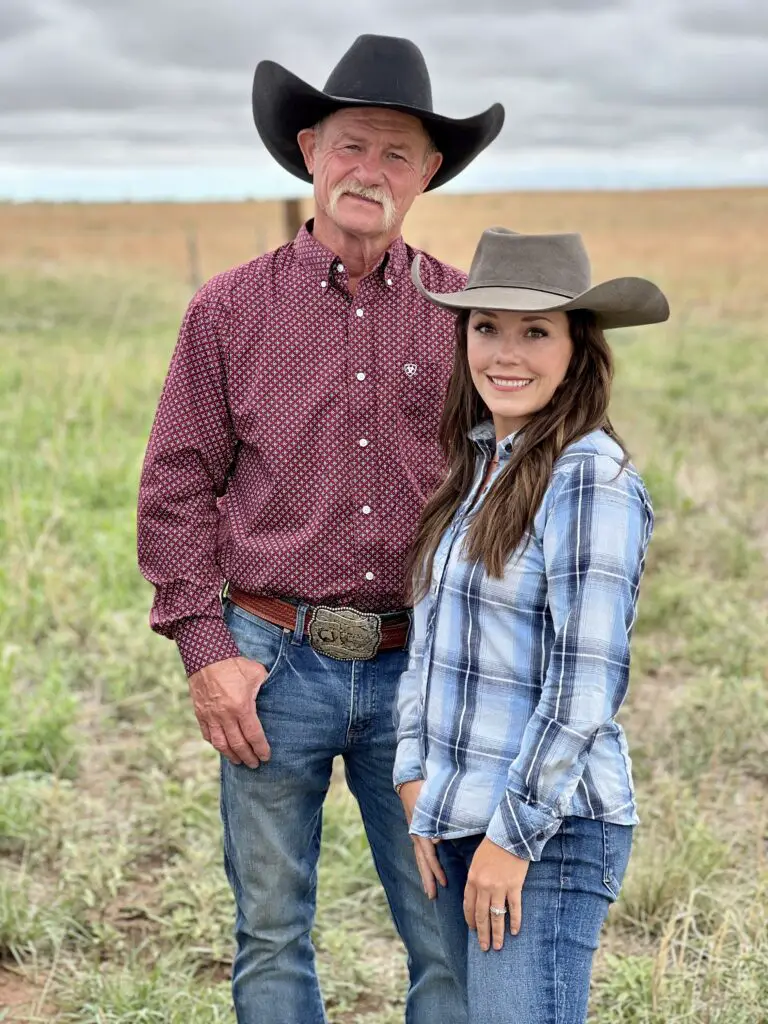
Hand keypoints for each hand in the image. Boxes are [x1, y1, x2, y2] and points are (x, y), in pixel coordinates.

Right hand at [188, 656, 270, 767]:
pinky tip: (223, 748)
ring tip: (239, 761)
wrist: (207, 656)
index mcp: (242, 706)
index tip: (266, 757)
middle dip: (248, 757)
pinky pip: (208, 735)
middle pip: (238, 744)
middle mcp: (225, 715)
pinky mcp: (200, 713)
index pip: (253, 735)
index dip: (261, 749)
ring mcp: (211, 716)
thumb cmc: (235, 664)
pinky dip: (216, 744)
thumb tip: (274, 695)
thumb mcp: (256, 673)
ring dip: (231, 756)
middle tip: (255, 764)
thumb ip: (265, 687)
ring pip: (221, 744)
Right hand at [398, 781, 446, 899]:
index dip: (436, 870)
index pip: (429, 855)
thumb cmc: (424, 790)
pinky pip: (420, 852)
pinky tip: (427, 872)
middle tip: (432, 896)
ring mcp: (415, 833)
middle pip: (422, 861)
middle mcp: (416, 834)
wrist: (409, 780)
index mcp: (421, 830)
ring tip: (429, 891)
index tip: (444, 883)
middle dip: (427, 879)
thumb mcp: (431, 804)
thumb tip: (436, 842)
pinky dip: (424, 864)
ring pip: (420, 858)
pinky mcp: (417, 831)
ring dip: (425, 874)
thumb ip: (435, 822)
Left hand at [464, 837, 529, 950]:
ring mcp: (500, 887)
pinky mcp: (515, 886)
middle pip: (481, 915)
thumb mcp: (476, 861)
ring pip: (497, 916)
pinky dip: (515, 921)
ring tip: (497, 947)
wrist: (511, 835)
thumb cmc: (492, 846)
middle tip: (484, 948)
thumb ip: (475, 879)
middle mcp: (484, 886)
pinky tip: (515, 932)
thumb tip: (476, 897)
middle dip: (482, 933)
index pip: (468, 906)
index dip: (471, 920)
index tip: (473, 930)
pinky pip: (514, 908)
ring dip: (497, 933)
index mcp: (472, 879)